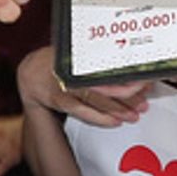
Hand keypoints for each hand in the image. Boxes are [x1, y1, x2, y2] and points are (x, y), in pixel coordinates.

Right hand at [16, 46, 151, 126]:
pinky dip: (102, 118)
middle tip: (143, 102)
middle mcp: (75, 71)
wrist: (32, 74)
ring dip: (119, 110)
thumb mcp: (78, 54)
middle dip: (130, 97)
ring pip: (99, 102)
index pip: (112, 67)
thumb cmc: (58, 62)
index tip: (144, 81)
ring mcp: (68, 87)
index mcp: (82, 58)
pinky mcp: (62, 102)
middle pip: (108, 86)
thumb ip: (99, 59)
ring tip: (134, 115)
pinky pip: (85, 113)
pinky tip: (114, 121)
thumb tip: (128, 67)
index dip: (130, 77)